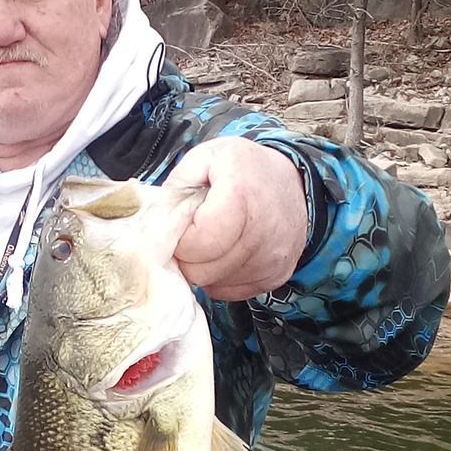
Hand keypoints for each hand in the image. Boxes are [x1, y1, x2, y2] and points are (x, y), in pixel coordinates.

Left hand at [167, 139, 308, 301]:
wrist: (293, 180)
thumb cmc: (243, 168)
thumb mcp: (206, 157)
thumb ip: (176, 188)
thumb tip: (157, 225)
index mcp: (241, 195)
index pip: (198, 243)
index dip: (182, 240)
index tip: (184, 227)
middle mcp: (263, 231)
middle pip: (205, 270)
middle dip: (190, 257)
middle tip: (194, 237)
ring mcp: (274, 257)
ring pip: (218, 284)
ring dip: (206, 268)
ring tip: (213, 243)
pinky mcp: (279, 274)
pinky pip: (236, 292)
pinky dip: (224, 277)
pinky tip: (227, 254)